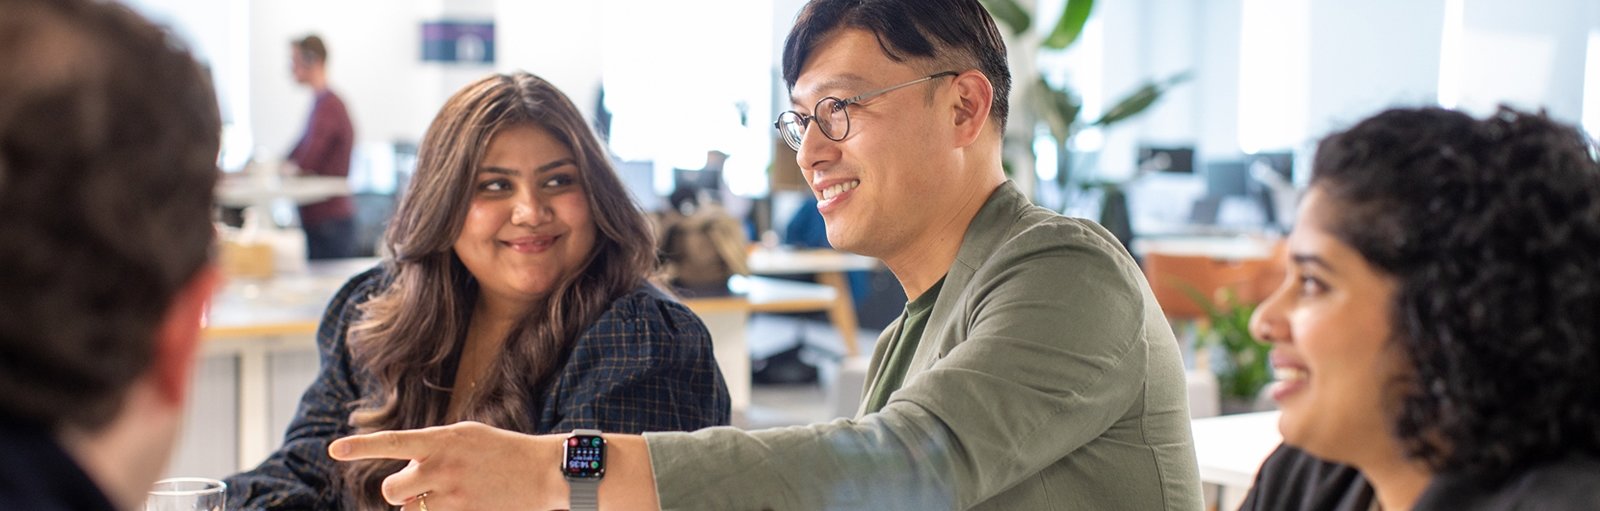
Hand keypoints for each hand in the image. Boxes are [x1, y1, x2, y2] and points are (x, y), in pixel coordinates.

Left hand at [328, 421, 563, 509]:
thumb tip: (404, 469)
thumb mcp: (467, 435)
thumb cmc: (504, 451)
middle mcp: (443, 467)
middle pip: (392, 490)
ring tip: (448, 495)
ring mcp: (454, 495)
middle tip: (422, 486)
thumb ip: (433, 447)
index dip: (360, 446)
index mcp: (443, 439)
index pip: (393, 442)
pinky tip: (460, 501)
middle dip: (400, 492)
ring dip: (420, 506)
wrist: (544, 472)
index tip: (333, 449)